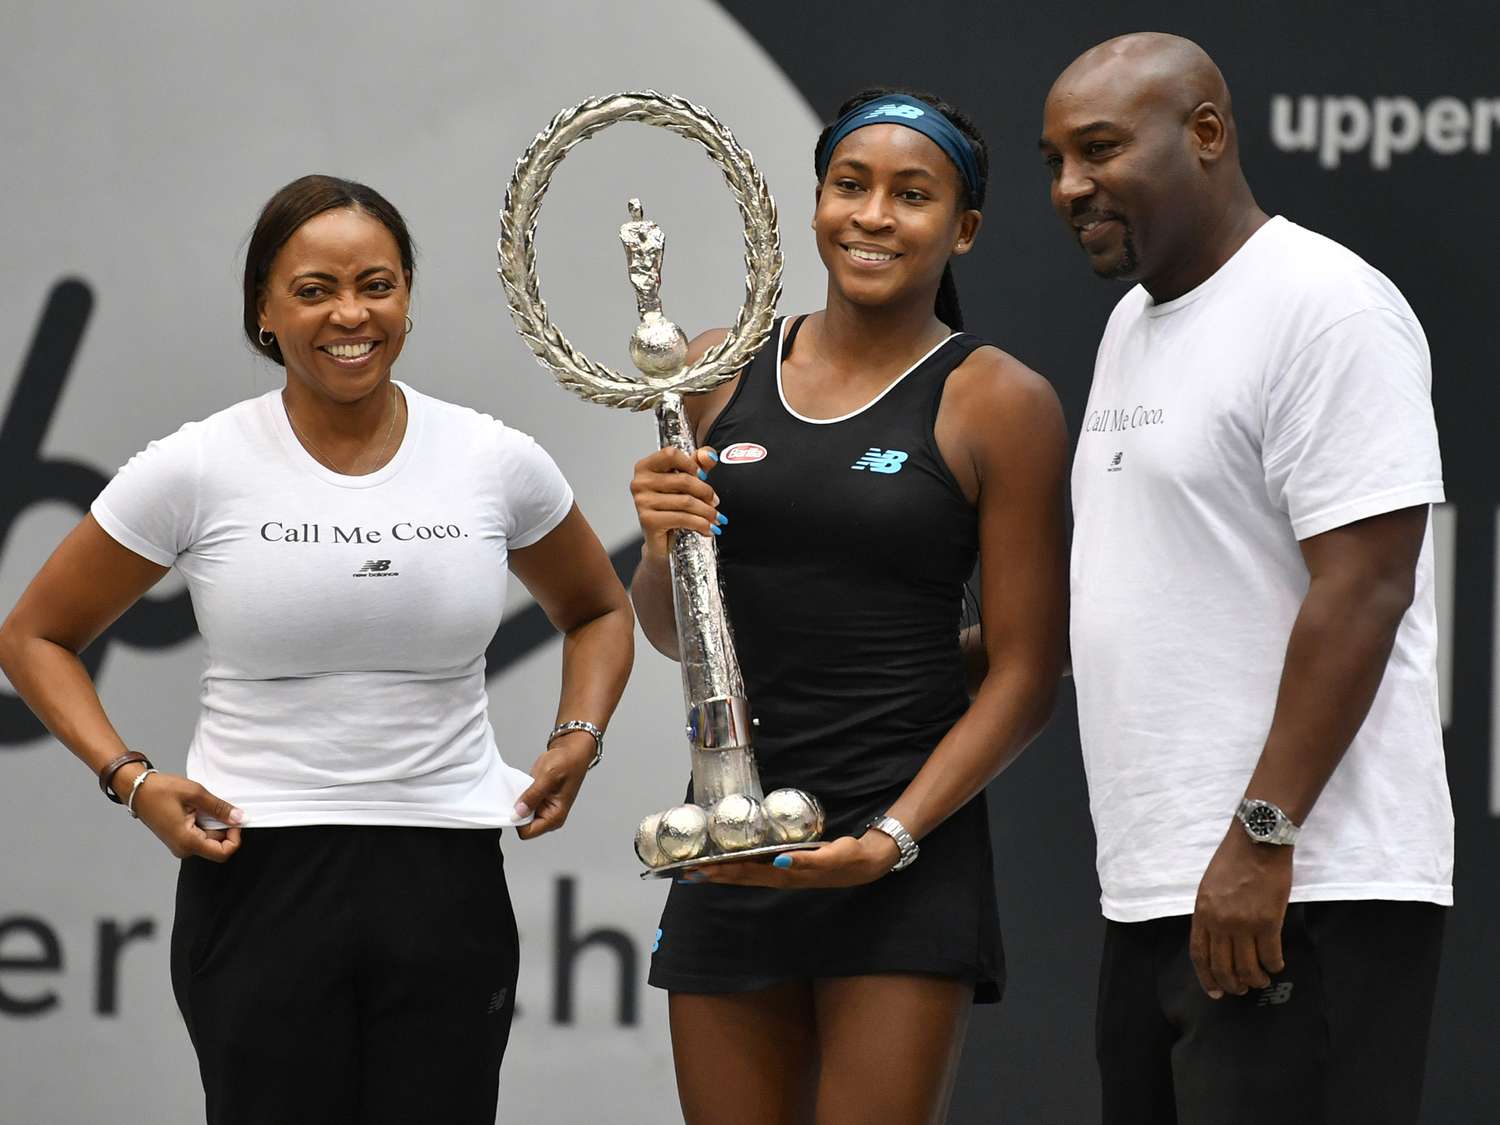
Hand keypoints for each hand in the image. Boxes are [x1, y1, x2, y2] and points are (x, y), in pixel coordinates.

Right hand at [123, 767, 243, 862]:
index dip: (235, 838)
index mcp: (187, 842)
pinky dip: (205, 823)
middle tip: (217, 807)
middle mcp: (183, 849)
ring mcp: (180, 845)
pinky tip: (198, 809)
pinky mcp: (178, 839)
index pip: (223, 853)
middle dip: (224, 827)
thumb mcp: (195, 793)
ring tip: (204, 806)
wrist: (137, 789)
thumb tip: (239, 818)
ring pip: (209, 840)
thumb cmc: (160, 790)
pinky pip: (200, 835)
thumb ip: (219, 808)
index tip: (234, 820)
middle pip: (217, 846)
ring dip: (214, 824)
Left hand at [514, 732, 593, 839]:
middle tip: (521, 792)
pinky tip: (524, 784)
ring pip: (520, 814)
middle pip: (522, 824)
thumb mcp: (549, 777)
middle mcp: (548, 816)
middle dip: (517, 810)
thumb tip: (518, 812)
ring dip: (518, 801)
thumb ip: (533, 796)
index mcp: (555, 817)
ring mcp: (542, 808)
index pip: (527, 832)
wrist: (572, 750)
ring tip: (525, 786)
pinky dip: (519, 795)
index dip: (518, 819)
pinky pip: (521, 803)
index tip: (517, 803)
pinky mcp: (537, 799)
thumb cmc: (568, 762)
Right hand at [629, 446, 722, 561]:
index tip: (702, 476)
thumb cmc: (671, 509)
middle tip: (715, 502)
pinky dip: (701, 524)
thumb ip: (698, 464)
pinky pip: (683, 518)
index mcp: (645, 467)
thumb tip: (710, 455)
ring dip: (707, 511)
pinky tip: (708, 529)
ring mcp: (642, 502)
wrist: (661, 543)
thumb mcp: (685, 481)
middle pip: (683, 479)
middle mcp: (639, 483)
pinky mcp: (648, 521)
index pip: (670, 454)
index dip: (691, 464)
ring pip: (686, 501)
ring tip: (716, 518)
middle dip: (705, 492)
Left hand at [684, 831, 901, 888]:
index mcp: (787, 873)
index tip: (702, 868)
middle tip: (687, 872)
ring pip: (746, 876)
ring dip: (723, 875)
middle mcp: (781, 876)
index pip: (749, 873)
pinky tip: (728, 867)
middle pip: (742, 877)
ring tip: (698, 872)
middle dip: (715, 875)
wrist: (867, 863)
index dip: (725, 871)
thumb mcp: (833, 856)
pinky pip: (757, 871)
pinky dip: (739, 869)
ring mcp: (784, 875)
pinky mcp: (788, 869)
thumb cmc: (849, 857)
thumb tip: (779, 862)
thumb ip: (807, 860)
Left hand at [1189, 826, 1292, 997]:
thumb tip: (1216, 941)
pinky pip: (1270, 955)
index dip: (1207, 978)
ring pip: (1248, 967)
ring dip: (1255, 979)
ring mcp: (1244, 923)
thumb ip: (1209, 914)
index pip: (1199, 955)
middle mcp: (1220, 922)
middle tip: (1242, 990)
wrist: (1257, 841)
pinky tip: (1277, 965)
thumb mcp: (1209, 887)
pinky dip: (1274, 965)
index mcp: (1202, 912)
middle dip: (1232, 984)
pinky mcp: (1268, 921)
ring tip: (1261, 980)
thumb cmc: (1233, 860)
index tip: (1215, 992)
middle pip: (1223, 966)